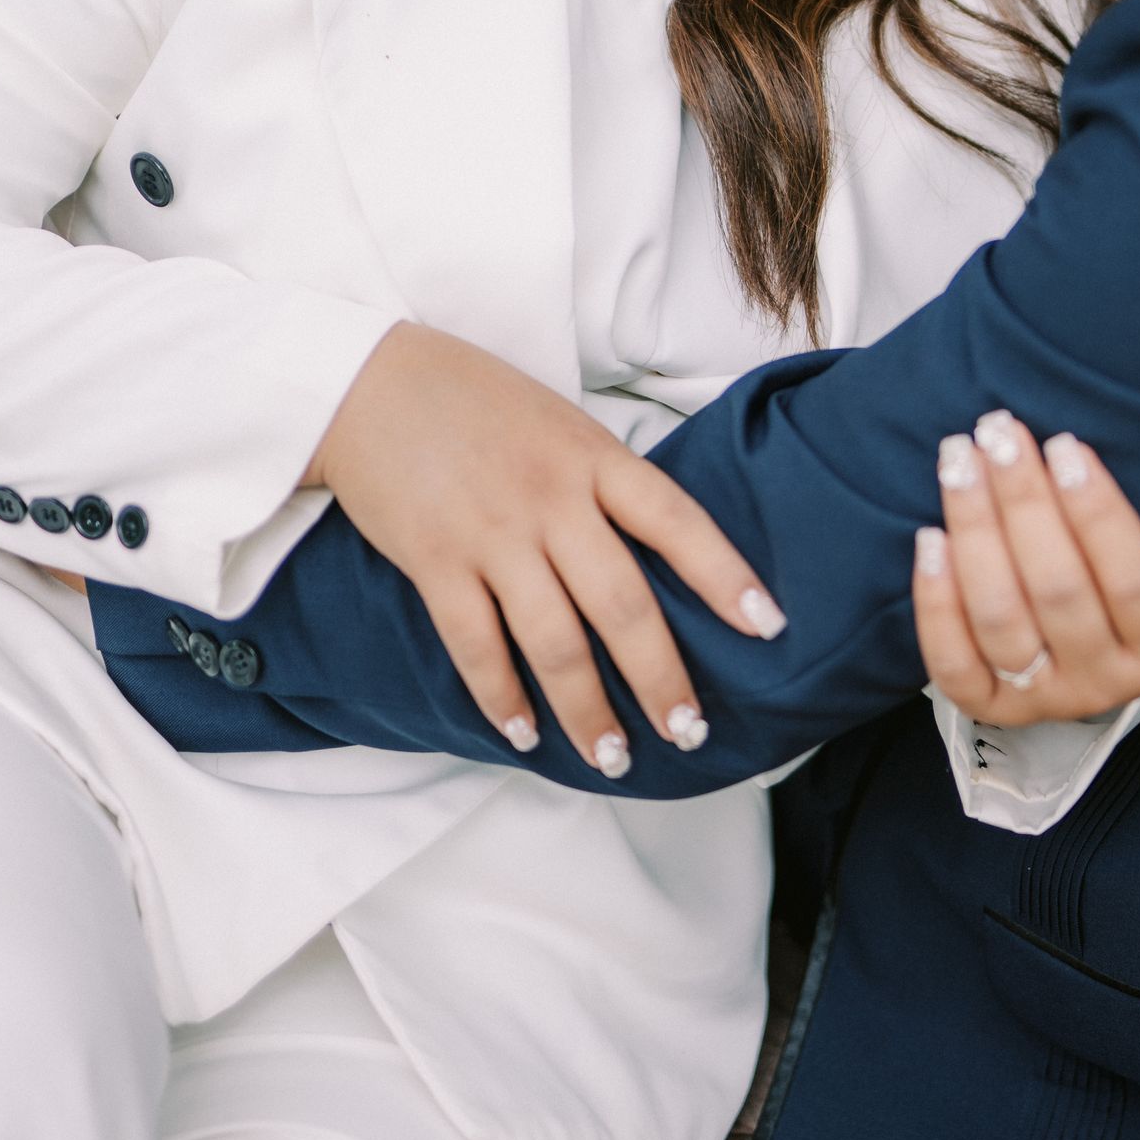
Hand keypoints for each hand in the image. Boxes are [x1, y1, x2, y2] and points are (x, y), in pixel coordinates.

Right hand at [308, 322, 786, 771]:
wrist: (370, 381)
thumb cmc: (478, 403)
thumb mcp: (561, 423)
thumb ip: (604, 483)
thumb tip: (658, 553)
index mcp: (593, 457)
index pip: (676, 520)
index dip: (725, 575)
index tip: (769, 626)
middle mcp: (551, 497)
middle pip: (621, 603)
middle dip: (661, 678)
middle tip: (690, 732)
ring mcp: (492, 532)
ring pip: (553, 641)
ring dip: (586, 709)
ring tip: (613, 757)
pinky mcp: (435, 561)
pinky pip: (476, 645)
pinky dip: (501, 696)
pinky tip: (524, 733)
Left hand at [913, 409, 1139, 724]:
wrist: (1098, 668)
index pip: (1133, 581)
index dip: (1098, 513)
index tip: (1065, 444)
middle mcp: (1103, 681)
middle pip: (1058, 590)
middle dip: (1024, 501)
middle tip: (1000, 430)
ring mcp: (1043, 698)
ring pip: (1001, 618)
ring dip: (974, 531)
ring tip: (959, 461)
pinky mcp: (990, 706)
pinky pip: (954, 663)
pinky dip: (937, 601)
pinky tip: (930, 537)